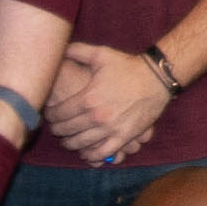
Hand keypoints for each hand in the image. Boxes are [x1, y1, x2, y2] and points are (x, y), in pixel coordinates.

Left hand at [42, 42, 170, 163]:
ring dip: (71, 144)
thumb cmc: (127, 66)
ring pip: (83, 143)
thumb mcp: (101, 54)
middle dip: (58, 131)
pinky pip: (104, 152)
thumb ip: (77, 51)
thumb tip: (60, 50)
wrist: (156, 78)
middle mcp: (97, 117)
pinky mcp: (125, 136)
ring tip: (68, 141)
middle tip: (56, 129)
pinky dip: (92, 155)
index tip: (49, 115)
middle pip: (68, 130)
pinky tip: (86, 153)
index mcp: (88, 98)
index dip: (51, 116)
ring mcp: (111, 129)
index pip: (59, 114)